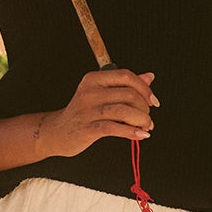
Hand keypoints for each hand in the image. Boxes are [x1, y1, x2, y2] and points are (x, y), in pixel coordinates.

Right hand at [39, 68, 156, 157]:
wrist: (57, 132)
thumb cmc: (83, 113)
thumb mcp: (102, 94)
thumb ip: (125, 85)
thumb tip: (150, 77)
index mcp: (94, 79)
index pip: (126, 76)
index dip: (144, 88)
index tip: (153, 101)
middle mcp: (90, 91)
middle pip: (128, 94)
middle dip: (144, 108)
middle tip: (147, 119)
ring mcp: (87, 110)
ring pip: (124, 111)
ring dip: (141, 120)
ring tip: (146, 127)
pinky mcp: (87, 128)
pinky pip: (114, 128)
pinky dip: (132, 132)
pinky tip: (140, 135)